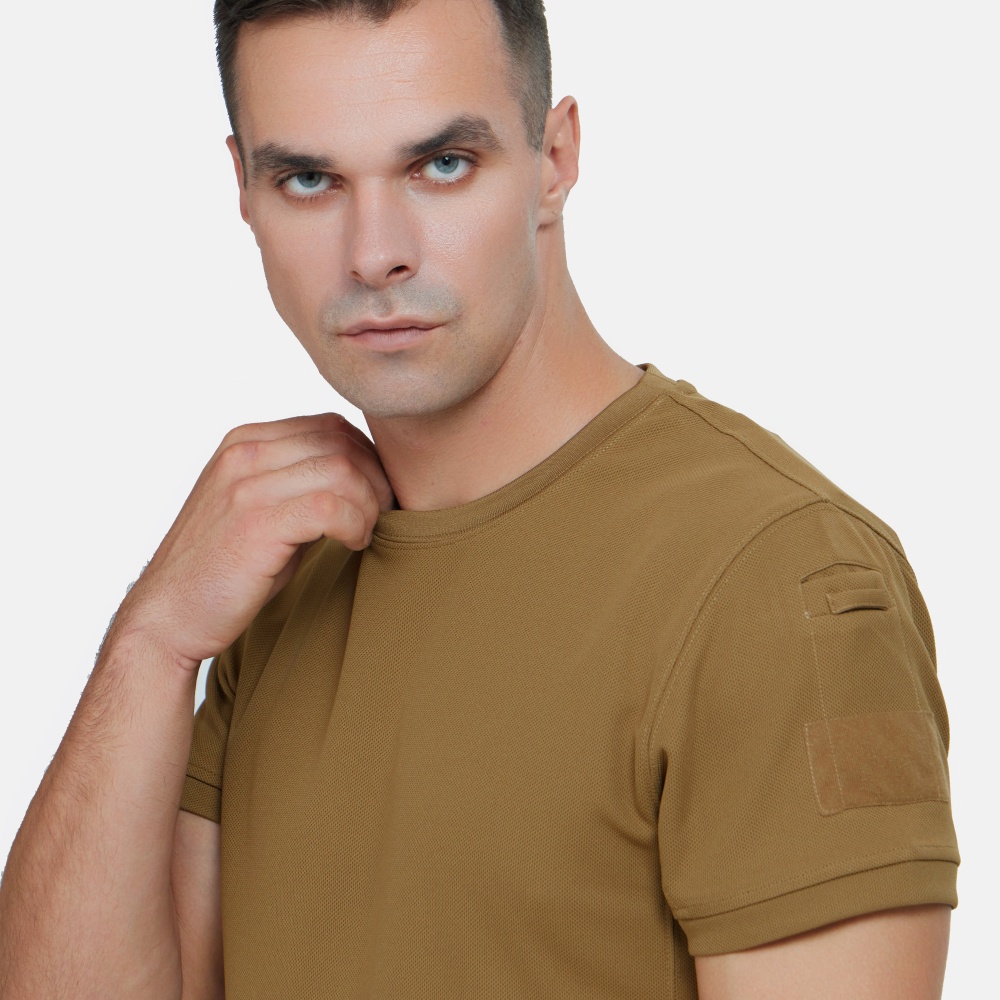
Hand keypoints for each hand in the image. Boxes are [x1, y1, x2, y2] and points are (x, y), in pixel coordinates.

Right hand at [108, 413, 393, 669]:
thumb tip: (365, 476)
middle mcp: (244, 453)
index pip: (330, 426)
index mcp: (245, 442)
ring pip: (342, 470)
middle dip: (375, 480)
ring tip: (364, 534)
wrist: (168, 616)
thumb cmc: (224, 570)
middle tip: (380, 517)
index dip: (367, 459)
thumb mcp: (262, 509)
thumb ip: (302, 483)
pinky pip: (331, 507)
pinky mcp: (256, 523)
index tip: (376, 496)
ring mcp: (247, 485)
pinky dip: (356, 524)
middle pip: (342, 443)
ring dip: (369, 505)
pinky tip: (353, 544)